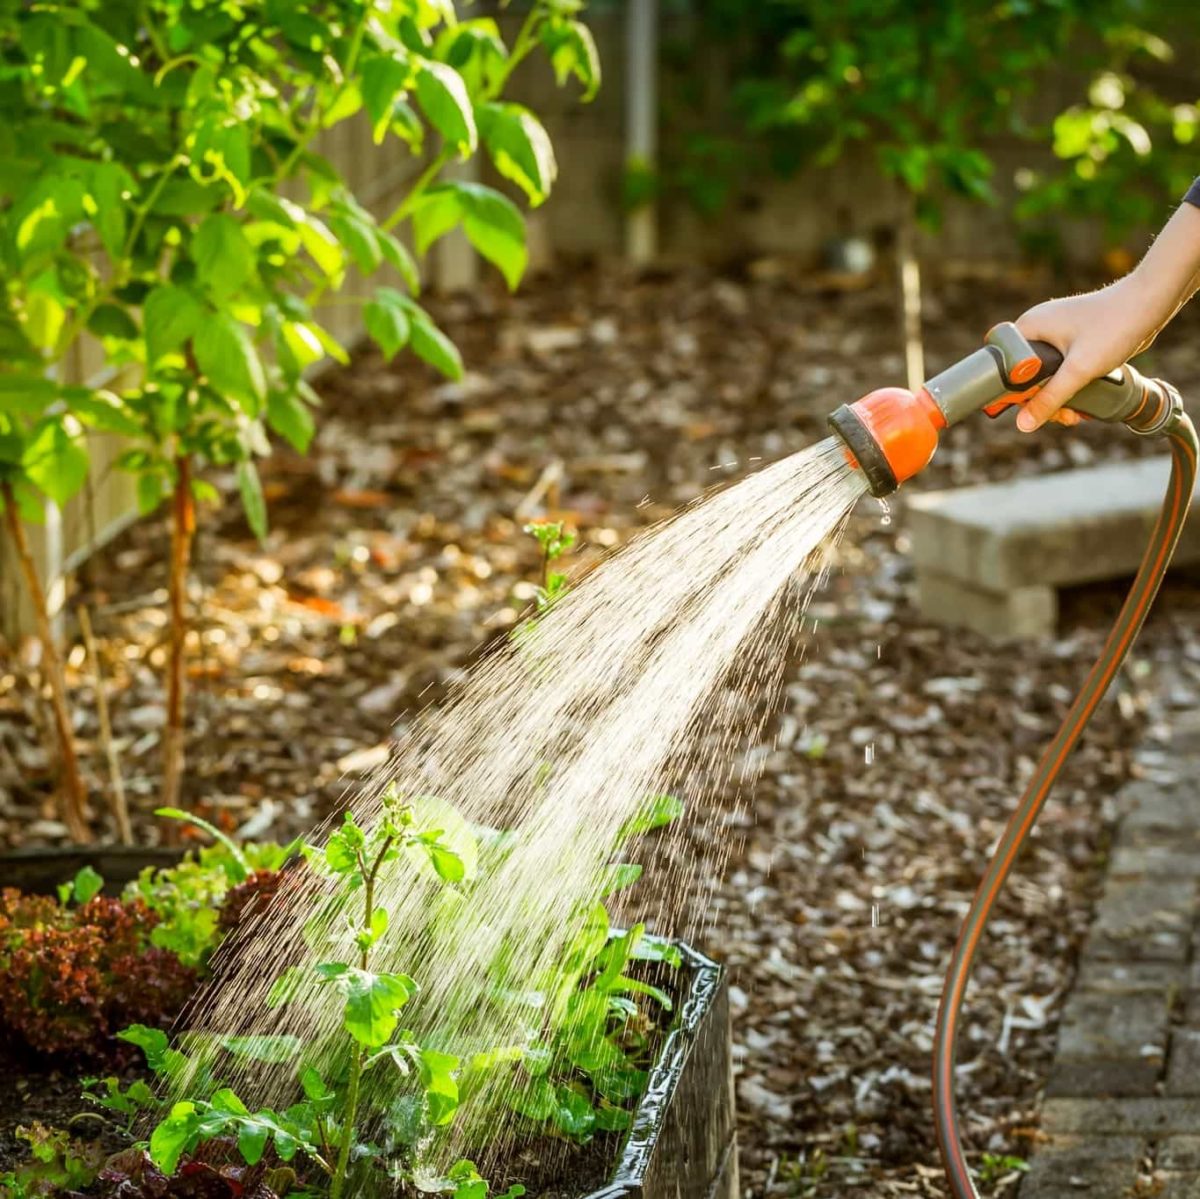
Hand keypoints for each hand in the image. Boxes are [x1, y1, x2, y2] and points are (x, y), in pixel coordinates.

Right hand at [1014, 273, 1165, 431]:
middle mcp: (1038, 328)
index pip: (1001, 365)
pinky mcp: (1074, 341)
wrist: (1150, 303)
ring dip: (1058, 398)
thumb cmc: (1114, 326)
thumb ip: (1050, 398)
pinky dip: (1070, 387)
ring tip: (1075, 413)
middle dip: (1040, 400)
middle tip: (1059, 416)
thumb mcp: (1078, 370)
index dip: (1009, 391)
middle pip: (1023, 376)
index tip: (1027, 408)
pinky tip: (1083, 401)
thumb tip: (1023, 425)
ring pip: (1045, 377)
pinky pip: (1062, 370)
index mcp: (1028, 327)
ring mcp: (1056, 334)